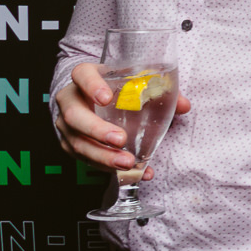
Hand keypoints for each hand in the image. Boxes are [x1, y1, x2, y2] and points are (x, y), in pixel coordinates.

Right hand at [54, 62, 191, 178]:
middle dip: (97, 131)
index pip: (82, 75)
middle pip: (74, 116)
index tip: (106, 98)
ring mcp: (66, 125)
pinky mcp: (70, 145)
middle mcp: (70, 100)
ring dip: (103, 156)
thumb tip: (184, 106)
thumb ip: (160, 90)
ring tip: (127, 163)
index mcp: (84, 76)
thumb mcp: (134, 80)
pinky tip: (132, 174)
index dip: (92, 86)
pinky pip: (85, 159)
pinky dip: (108, 169)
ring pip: (77, 143)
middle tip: (120, 140)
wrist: (90, 96)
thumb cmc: (116, 85)